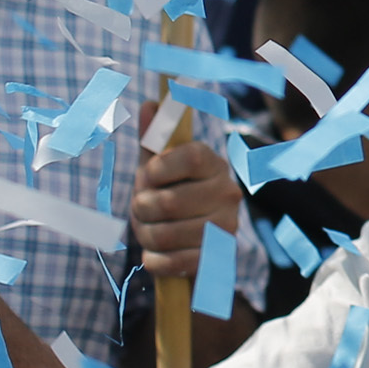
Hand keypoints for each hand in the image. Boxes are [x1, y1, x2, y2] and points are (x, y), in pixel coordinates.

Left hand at [133, 120, 242, 283]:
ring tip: (149, 230)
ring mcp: (225, 228)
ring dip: (145, 235)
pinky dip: (154, 260)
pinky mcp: (216, 260)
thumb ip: (152, 138)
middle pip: (168, 201)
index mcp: (213, 163)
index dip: (158, 168)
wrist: (191, 243)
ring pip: (164, 234)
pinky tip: (157, 253)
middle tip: (142, 208)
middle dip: (141, 207)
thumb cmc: (169, 194)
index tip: (147, 175)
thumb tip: (150, 105)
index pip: (189, 156)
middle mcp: (227, 193)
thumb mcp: (157, 166)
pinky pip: (170, 262)